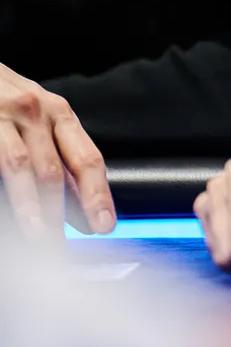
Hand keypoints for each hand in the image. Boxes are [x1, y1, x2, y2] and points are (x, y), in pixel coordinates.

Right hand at [0, 62, 113, 237]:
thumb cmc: (5, 99)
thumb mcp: (39, 121)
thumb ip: (59, 161)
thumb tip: (82, 212)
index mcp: (60, 113)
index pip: (87, 159)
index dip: (97, 195)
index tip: (104, 225)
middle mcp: (36, 111)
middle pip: (55, 170)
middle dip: (62, 213)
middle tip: (64, 247)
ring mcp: (3, 115)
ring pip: (23, 168)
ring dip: (31, 207)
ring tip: (38, 235)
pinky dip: (6, 191)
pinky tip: (10, 216)